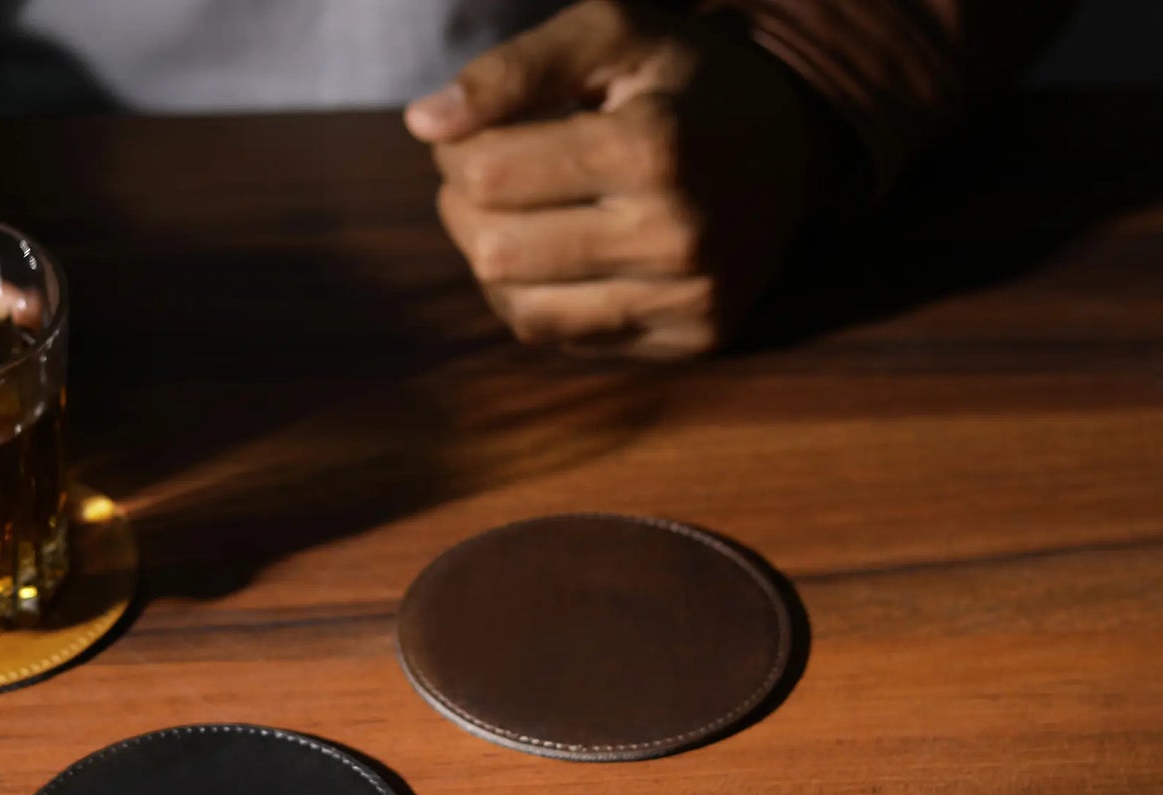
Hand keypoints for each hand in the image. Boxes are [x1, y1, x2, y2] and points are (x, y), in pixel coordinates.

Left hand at [405, 1, 833, 358]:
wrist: (789, 148)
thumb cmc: (682, 82)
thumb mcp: (612, 36)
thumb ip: (515, 69)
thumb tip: (423, 123)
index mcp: (655, 147)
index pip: (490, 174)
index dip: (456, 151)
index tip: (469, 133)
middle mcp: (676, 235)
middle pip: (497, 250)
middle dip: (463, 210)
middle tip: (479, 178)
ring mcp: (686, 300)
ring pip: (523, 308)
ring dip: (490, 262)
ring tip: (506, 218)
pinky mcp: (689, 340)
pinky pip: (564, 338)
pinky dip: (532, 298)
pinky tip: (545, 258)